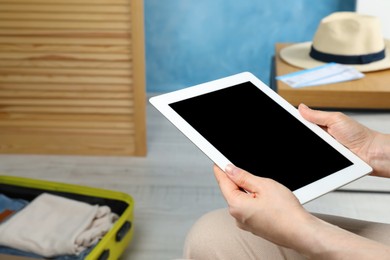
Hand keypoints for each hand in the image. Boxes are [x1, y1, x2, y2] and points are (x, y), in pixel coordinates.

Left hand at [214, 163, 389, 258]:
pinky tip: (267, 199)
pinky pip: (249, 209)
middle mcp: (237, 217)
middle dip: (238, 180)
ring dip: (248, 191)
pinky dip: (254, 201)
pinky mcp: (255, 227)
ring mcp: (246, 223)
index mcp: (236, 205)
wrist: (301, 231)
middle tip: (246, 170)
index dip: (221, 169)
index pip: (223, 182)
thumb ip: (243, 177)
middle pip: (232, 191)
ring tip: (265, 189)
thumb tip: (229, 170)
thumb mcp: (263, 185)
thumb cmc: (285, 211)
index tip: (218, 161)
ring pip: (242, 200)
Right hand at [298, 104, 389, 177]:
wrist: (370, 153)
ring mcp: (322, 148)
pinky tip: (319, 153)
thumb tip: (301, 107)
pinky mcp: (323, 161)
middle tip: (307, 134)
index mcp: (321, 124)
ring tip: (320, 144)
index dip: (294, 120)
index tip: (285, 118)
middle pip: (302, 134)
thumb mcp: (336, 119)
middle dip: (299, 133)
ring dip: (305, 146)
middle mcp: (320, 136)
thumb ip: (317, 115)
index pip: (303, 121)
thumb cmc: (358, 135)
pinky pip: (312, 160)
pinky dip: (310, 159)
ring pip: (306, 147)